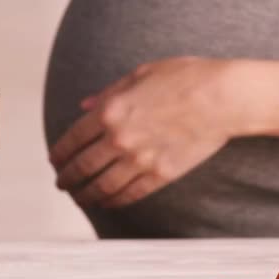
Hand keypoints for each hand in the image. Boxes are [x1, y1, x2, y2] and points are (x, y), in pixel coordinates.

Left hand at [50, 57, 248, 206]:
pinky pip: (129, 194)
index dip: (59, 154)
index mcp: (110, 112)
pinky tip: (106, 203)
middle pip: (81, 168)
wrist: (224, 98)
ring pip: (102, 186)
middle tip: (61, 184)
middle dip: (66, 179)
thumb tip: (83, 106)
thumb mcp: (140, 74)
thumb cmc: (185, 78)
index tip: (54, 162)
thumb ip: (107, 93)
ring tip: (79, 198)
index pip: (72, 140)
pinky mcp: (160, 175)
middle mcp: (119, 139)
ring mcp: (140, 160)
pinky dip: (113, 201)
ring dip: (85, 195)